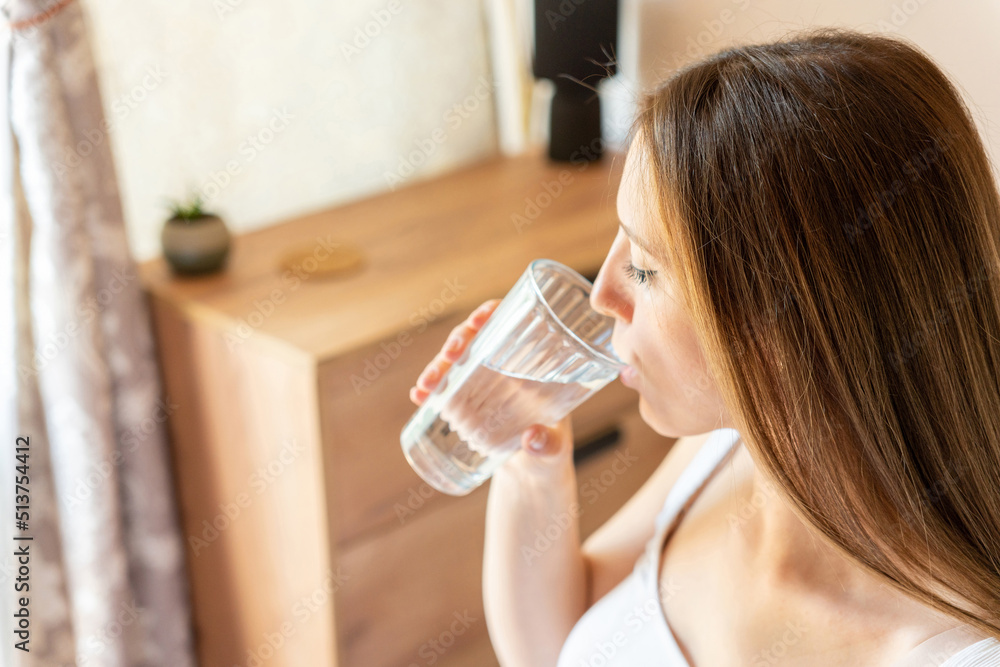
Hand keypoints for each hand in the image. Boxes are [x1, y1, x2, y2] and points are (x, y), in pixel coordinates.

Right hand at [409, 299, 572, 459]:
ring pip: (455, 363)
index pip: (510, 325)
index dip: (492, 314)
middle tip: (451, 354)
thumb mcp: (555, 451)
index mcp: (530, 366)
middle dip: (457, 341)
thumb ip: (548, 446)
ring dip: (437, 368)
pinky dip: (429, 391)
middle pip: (475, 339)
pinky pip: (443, 390)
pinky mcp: (464, 406)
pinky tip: (419, 396)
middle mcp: (502, 369)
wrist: (530, 478)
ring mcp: (481, 386)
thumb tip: (531, 438)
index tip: (480, 319)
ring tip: (427, 385)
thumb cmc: (551, 455)